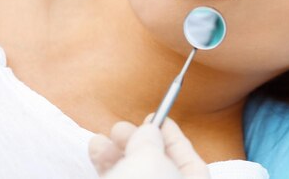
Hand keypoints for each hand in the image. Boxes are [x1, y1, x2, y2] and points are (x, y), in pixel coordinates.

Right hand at [89, 117, 209, 178]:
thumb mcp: (150, 160)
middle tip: (120, 129)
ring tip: (100, 141)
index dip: (174, 139)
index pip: (192, 165)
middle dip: (138, 145)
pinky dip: (107, 169)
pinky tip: (96, 152)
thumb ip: (151, 141)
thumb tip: (148, 132)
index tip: (157, 117)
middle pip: (159, 171)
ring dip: (116, 155)